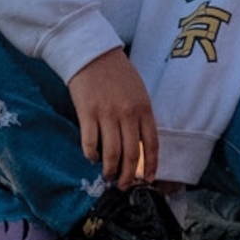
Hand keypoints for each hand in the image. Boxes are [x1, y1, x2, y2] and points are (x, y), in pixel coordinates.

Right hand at [69, 47, 160, 186]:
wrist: (92, 54)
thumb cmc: (117, 74)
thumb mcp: (138, 92)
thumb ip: (140, 116)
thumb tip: (138, 145)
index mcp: (144, 109)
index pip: (151, 144)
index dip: (151, 165)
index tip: (148, 179)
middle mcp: (128, 114)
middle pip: (131, 154)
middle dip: (128, 175)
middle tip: (124, 186)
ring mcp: (107, 114)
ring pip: (111, 153)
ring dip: (110, 170)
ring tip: (108, 177)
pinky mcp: (87, 113)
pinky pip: (90, 142)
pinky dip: (92, 155)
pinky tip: (92, 158)